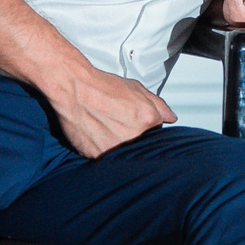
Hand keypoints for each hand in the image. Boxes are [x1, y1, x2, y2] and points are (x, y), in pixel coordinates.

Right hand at [49, 64, 177, 157]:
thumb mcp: (136, 89)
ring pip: (123, 154)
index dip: (144, 128)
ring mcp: (115, 148)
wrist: (73, 87)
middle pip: (140, 146)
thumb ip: (158, 105)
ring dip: (118, 145)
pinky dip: (103, 149)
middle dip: (132, 137)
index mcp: (147, 120)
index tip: (134, 124)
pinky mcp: (98, 155)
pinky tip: (97, 135)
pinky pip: (105, 158)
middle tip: (117, 124)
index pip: (156, 134)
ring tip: (106, 128)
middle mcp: (133, 136)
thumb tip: (171, 118)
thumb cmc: (102, 86)